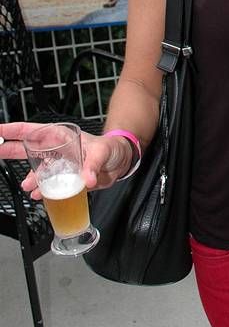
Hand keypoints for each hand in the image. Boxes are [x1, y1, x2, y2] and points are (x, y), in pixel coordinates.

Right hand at [0, 122, 131, 198]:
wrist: (120, 163)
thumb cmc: (111, 149)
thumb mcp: (103, 152)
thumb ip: (93, 165)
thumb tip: (86, 180)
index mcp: (63, 137)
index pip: (34, 131)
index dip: (14, 130)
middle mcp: (58, 150)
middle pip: (28, 149)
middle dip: (10, 150)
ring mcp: (60, 165)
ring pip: (37, 170)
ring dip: (30, 178)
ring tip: (27, 186)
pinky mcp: (66, 179)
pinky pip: (49, 185)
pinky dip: (42, 191)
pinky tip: (39, 195)